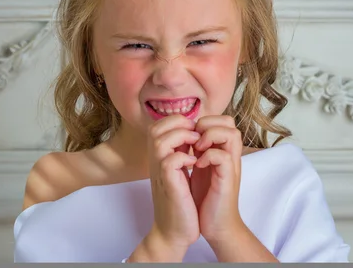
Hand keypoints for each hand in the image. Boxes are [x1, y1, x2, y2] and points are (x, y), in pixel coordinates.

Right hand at [140, 114, 201, 260]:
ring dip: (182, 137)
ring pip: (160, 141)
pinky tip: (196, 163)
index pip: (158, 126)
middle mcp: (155, 162)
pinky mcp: (168, 185)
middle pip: (155, 129)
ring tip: (197, 145)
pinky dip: (185, 157)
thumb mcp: (179, 172)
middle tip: (196, 134)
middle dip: (178, 124)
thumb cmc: (180, 203)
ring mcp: (160, 173)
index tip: (195, 130)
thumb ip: (180, 153)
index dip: (177, 121)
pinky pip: (170, 162)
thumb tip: (190, 133)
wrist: (174, 232)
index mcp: (159, 158)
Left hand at [189, 115, 244, 245]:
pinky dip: (208, 157)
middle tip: (193, 140)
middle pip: (229, 122)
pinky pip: (223, 156)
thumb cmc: (204, 198)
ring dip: (209, 137)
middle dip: (207, 124)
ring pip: (231, 133)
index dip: (204, 120)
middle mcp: (229, 155)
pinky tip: (196, 165)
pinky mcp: (227, 180)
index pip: (221, 119)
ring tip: (196, 150)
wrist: (214, 226)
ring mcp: (230, 167)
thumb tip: (185, 132)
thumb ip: (198, 149)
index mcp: (221, 150)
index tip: (189, 135)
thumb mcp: (199, 167)